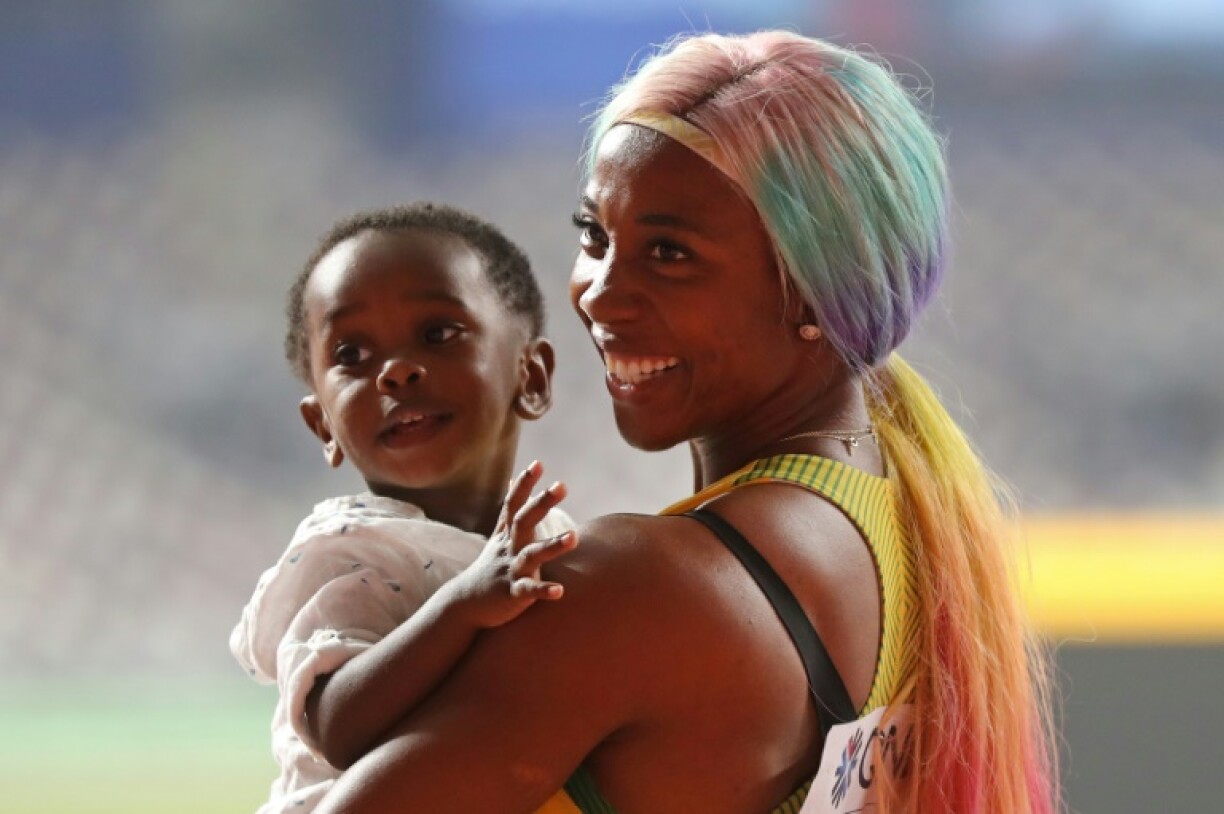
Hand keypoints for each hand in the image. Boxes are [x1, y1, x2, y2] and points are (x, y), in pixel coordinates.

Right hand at [446, 461, 576, 628]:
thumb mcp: (498, 535)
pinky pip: (529, 591)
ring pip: (531, 555)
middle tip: (562, 485)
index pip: (513, 503)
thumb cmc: (491, 566)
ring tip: (574, 537)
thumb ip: (510, 509)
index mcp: (507, 534)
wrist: (466, 604)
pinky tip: (561, 591)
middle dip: (542, 503)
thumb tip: (513, 480)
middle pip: (523, 520)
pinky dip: (543, 591)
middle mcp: (509, 547)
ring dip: (552, 546)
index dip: (524, 483)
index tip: (538, 463)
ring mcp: (511, 570)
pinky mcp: (513, 593)